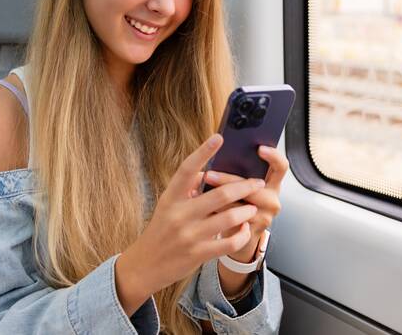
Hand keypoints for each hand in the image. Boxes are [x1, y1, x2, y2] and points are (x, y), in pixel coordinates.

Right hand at [114, 134, 265, 314]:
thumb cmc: (160, 231)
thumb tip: (203, 170)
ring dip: (246, 211)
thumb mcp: (166, 205)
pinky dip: (241, 234)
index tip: (218, 137)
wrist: (144, 265)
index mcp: (171, 198)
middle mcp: (179, 214)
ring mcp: (189, 235)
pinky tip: (244, 229)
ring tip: (253, 207)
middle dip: (244, 187)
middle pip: (218, 194)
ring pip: (228, 217)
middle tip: (257, 182)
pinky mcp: (198, 254)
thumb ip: (185, 188)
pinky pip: (228, 243)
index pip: (187, 169)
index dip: (203, 152)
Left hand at [202, 145, 288, 260]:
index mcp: (272, 184)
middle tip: (209, 175)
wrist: (237, 238)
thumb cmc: (236, 204)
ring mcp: (264, 218)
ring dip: (217, 198)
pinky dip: (215, 214)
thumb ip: (237, 170)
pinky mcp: (251, 233)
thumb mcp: (242, 186)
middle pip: (254, 185)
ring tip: (198, 192)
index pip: (281, 166)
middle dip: (228, 180)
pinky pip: (232, 222)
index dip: (273, 156)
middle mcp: (272, 200)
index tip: (259, 148)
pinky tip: (202, 209)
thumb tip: (217, 149)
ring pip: (240, 205)